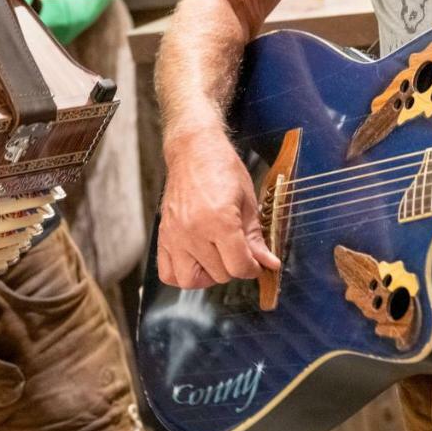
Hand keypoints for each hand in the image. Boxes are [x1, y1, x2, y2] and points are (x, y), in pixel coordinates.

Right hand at [157, 128, 280, 289]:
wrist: (194, 150)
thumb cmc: (222, 169)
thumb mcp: (248, 202)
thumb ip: (256, 238)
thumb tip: (268, 263)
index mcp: (219, 221)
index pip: (238, 266)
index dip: (253, 268)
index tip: (256, 263)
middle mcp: (193, 231)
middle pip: (219, 274)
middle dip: (234, 267)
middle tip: (239, 251)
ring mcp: (174, 235)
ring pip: (190, 280)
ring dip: (208, 275)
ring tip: (218, 260)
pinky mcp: (163, 236)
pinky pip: (167, 273)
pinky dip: (181, 275)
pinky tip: (196, 262)